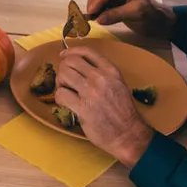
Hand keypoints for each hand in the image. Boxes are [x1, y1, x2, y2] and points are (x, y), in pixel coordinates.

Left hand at [54, 46, 153, 166]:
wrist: (128, 134)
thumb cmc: (123, 112)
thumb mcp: (119, 85)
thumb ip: (103, 74)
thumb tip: (81, 68)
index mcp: (111, 71)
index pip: (87, 51)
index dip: (71, 51)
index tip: (64, 55)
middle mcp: (100, 78)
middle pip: (70, 61)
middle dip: (63, 69)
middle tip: (64, 80)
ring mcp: (91, 92)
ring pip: (63, 74)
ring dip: (60, 82)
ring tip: (65, 91)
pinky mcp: (82, 107)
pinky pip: (61, 94)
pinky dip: (59, 98)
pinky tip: (65, 103)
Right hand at [86, 0, 174, 40]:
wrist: (162, 24)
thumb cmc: (153, 18)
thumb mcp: (136, 14)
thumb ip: (117, 14)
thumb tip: (98, 19)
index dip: (96, 1)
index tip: (90, 13)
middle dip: (93, 3)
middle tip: (88, 17)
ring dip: (94, 7)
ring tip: (91, 18)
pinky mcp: (116, 4)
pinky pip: (103, 4)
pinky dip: (98, 10)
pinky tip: (96, 18)